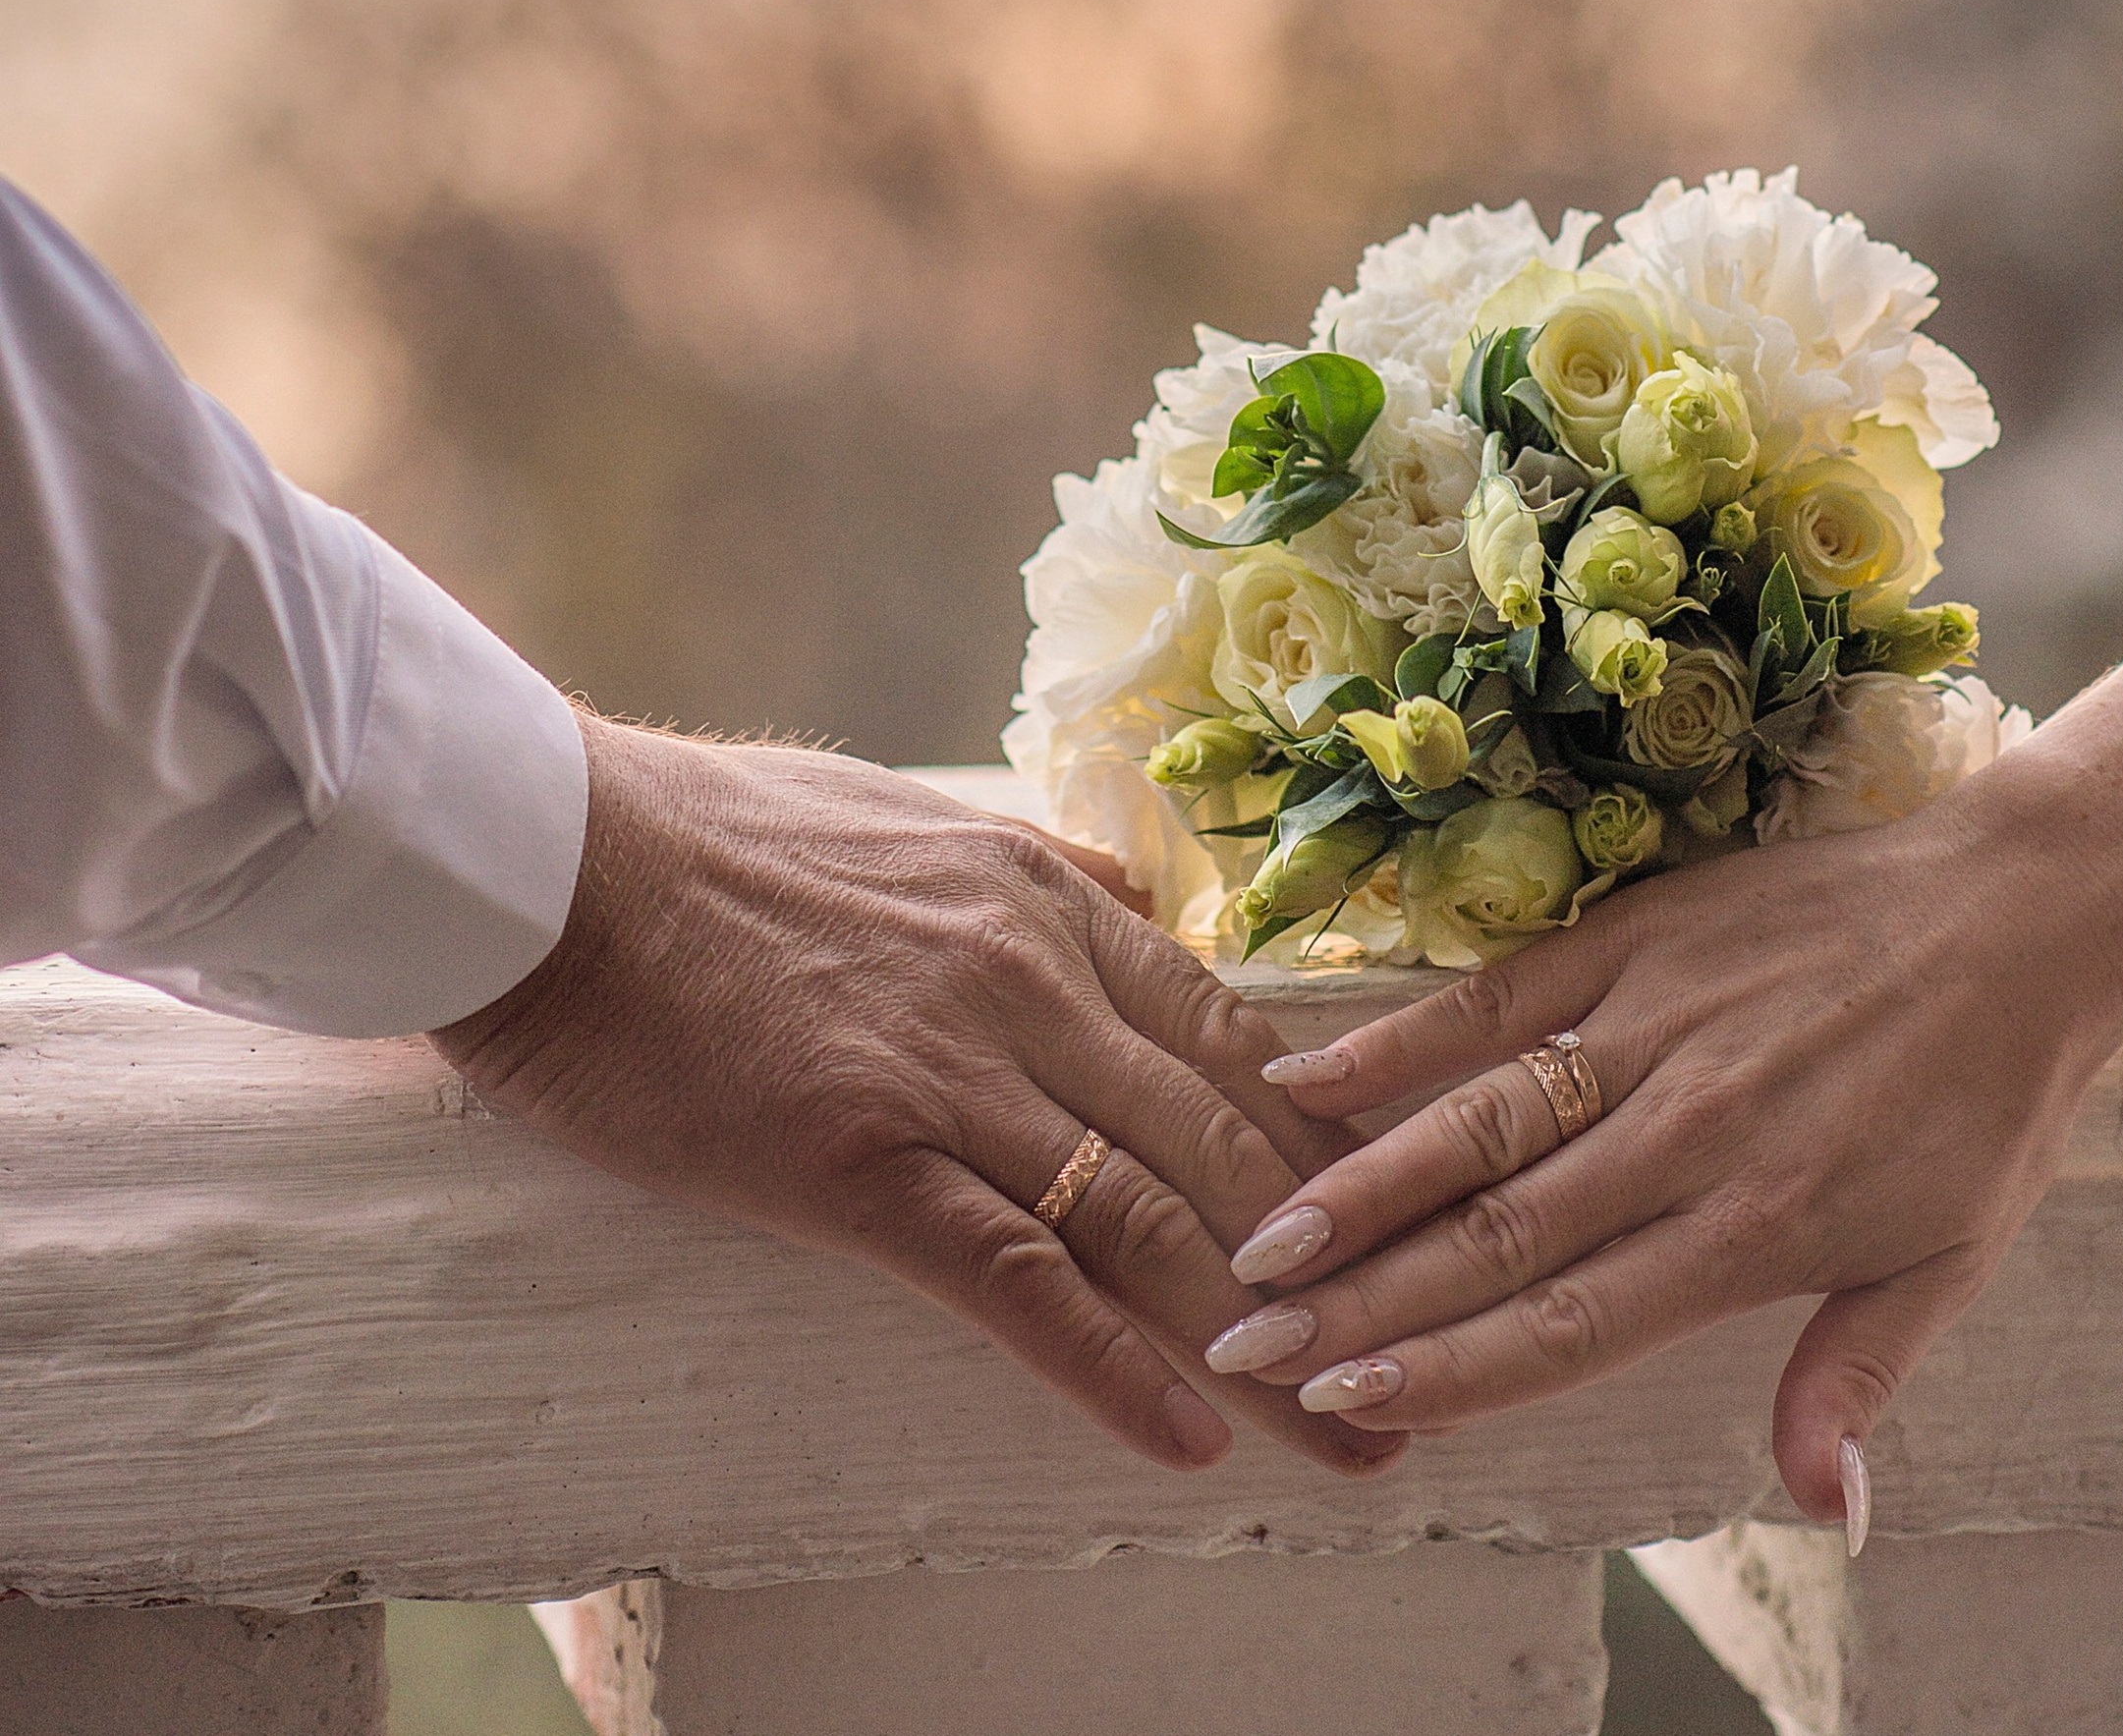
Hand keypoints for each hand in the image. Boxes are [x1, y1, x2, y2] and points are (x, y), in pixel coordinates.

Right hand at [435, 719, 1402, 1479]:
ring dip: (1273, 1334)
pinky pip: (1018, 1273)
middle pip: (1223, 1139)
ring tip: (1365, 1432)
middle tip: (1440, 1352)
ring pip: (1154, 1214)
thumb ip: (1023, 872)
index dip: (1327, 1141)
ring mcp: (952, 1067)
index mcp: (1039, 899)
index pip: (1227, 1036)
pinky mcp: (860, 1155)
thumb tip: (1116, 903)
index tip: (1408, 1219)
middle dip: (1346, 1256)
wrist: (551, 853)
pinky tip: (1192, 1435)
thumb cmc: (701, 839)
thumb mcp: (903, 819)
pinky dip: (1114, 1362)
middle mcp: (1028, 978)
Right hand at [1198, 758, 2122, 1522]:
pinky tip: (1314, 1070)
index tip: (1347, 1403)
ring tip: (1262, 1237)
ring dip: (1359, 1181)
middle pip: (1494, 1233)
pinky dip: (1403, 1036)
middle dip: (1361, 1299)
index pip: (1567, 1321)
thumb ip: (1855, 1376)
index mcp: (1750, 1227)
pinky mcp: (1637, 936)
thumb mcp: (1947, 1260)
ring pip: (1478, 1119)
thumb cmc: (1986, 1101)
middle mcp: (1683, 1132)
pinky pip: (1500, 997)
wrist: (2020, 916)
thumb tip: (1819, 1507)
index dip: (1449, 1369)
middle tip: (1249, 1341)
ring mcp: (1652, 1025)